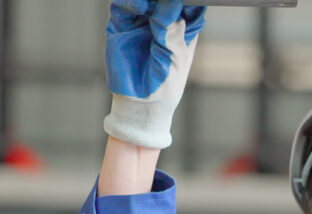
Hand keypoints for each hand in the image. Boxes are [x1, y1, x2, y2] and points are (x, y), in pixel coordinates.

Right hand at [103, 0, 205, 148]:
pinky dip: (130, 3)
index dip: (188, 1)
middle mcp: (162, 22)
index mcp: (183, 30)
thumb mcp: (175, 60)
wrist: (139, 106)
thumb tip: (172, 5)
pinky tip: (138, 4)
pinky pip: (124, 8)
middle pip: (164, 0)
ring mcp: (141, 23)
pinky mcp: (122, 26)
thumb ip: (172, 33)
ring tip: (150, 2)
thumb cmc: (164, 87)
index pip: (189, 6)